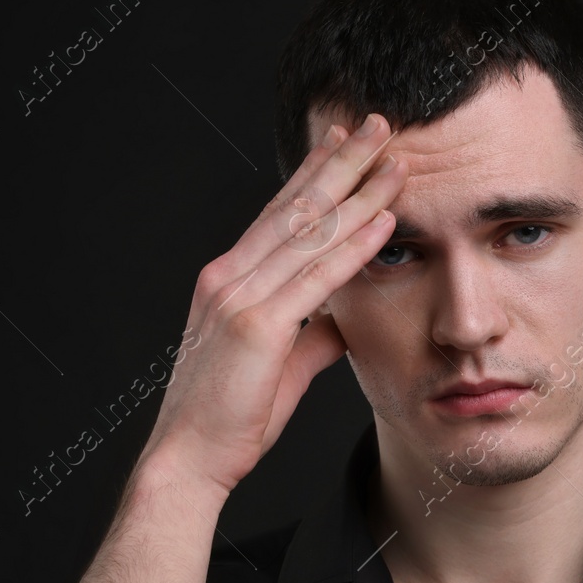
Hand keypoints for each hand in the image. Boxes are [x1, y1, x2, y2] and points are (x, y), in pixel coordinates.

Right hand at [137, 113, 409, 497]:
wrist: (188, 460)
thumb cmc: (228, 420)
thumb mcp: (278, 366)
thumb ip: (311, 335)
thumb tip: (342, 317)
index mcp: (229, 279)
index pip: (279, 213)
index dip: (314, 173)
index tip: (342, 140)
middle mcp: (230, 276)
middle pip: (296, 206)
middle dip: (341, 161)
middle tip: (376, 122)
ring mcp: (241, 297)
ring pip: (310, 231)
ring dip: (358, 192)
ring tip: (394, 158)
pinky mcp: (256, 326)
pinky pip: (317, 277)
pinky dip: (354, 246)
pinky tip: (385, 221)